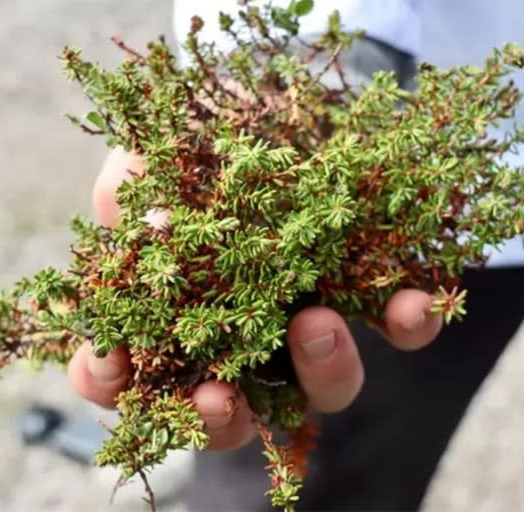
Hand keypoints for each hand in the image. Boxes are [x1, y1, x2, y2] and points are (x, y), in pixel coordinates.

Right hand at [68, 148, 442, 449]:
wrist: (276, 95)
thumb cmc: (202, 132)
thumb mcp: (155, 147)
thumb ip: (130, 188)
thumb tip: (148, 225)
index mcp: (180, 309)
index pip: (134, 370)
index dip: (110, 381)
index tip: (110, 368)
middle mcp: (247, 331)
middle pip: (230, 410)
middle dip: (219, 418)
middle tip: (217, 398)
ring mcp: (310, 318)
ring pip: (321, 385)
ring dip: (321, 371)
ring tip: (316, 323)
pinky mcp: (371, 289)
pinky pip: (399, 327)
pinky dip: (407, 322)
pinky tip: (413, 301)